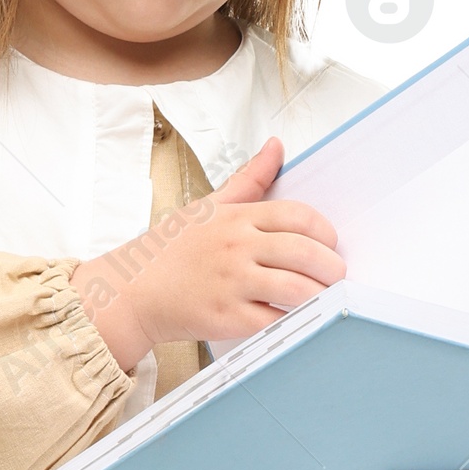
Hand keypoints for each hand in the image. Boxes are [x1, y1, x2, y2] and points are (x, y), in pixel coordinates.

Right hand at [70, 137, 341, 372]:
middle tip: (337, 275)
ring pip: (296, 289)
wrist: (131, 291)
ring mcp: (232, 283)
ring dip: (320, 295)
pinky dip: (292, 322)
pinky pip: (273, 321)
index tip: (329, 245)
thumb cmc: (169, 250)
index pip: (298, 217)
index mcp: (237, 218)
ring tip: (325, 299)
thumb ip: (249, 179)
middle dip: (332, 266)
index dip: (325, 232)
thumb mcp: (209, 206)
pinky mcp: (226, 317)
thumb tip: (277, 147)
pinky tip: (298, 320)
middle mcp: (237, 247)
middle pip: (304, 252)